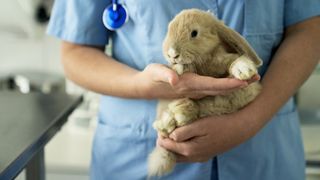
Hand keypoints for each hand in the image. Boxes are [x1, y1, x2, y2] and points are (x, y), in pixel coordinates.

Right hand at [136, 63, 255, 98]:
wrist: (146, 88)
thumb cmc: (152, 78)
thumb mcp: (155, 72)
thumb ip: (165, 74)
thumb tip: (175, 78)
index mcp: (189, 85)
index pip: (213, 85)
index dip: (229, 85)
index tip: (244, 82)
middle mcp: (195, 90)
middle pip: (221, 89)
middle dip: (239, 85)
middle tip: (257, 79)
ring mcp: (196, 92)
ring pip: (219, 90)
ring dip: (235, 86)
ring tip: (250, 81)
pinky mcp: (194, 90)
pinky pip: (213, 90)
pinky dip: (226, 87)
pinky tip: (234, 84)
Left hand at [157, 111, 258, 162]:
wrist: (240, 128)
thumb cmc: (220, 123)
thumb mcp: (200, 124)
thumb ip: (183, 131)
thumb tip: (170, 136)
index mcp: (190, 150)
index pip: (166, 145)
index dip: (161, 135)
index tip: (160, 125)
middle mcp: (193, 157)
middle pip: (171, 153)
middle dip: (165, 142)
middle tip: (165, 129)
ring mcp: (199, 158)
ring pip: (179, 156)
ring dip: (173, 145)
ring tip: (173, 132)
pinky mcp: (205, 155)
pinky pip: (187, 155)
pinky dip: (181, 148)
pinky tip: (183, 137)